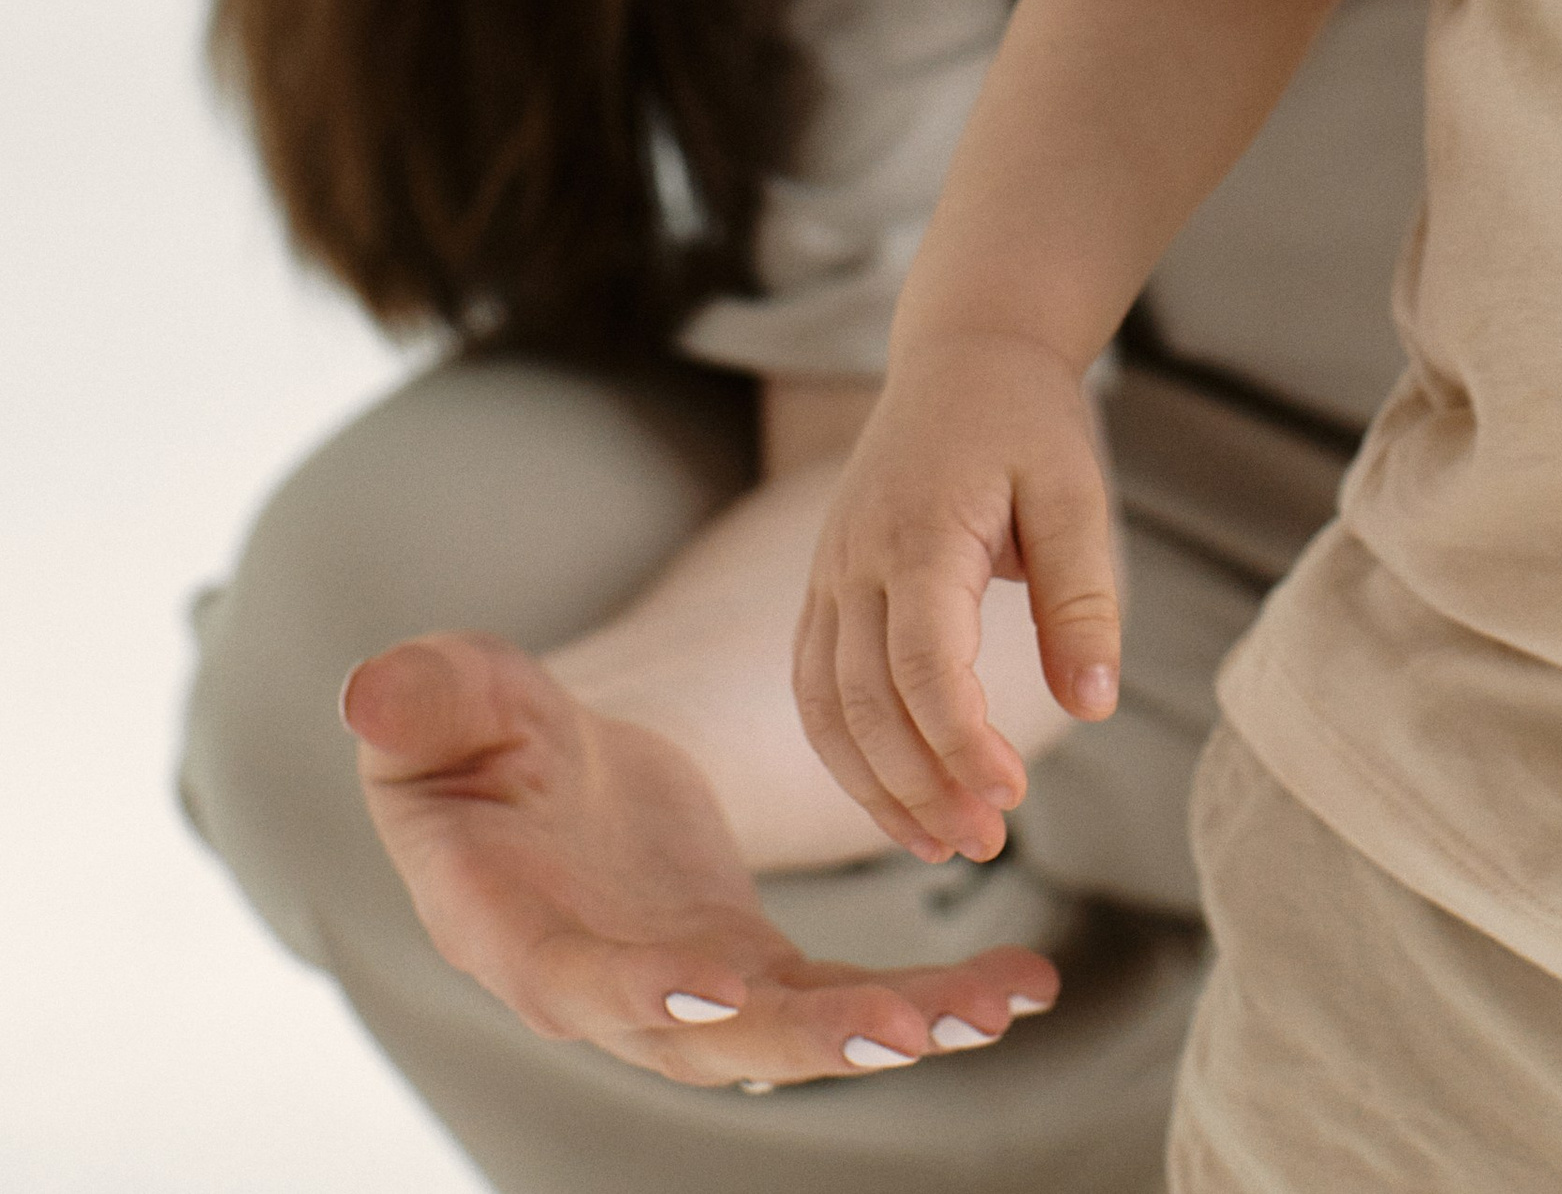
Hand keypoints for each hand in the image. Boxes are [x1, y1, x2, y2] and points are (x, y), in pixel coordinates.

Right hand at [343, 633, 1056, 1086]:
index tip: (717, 989)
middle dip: (815, 1038)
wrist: (528, 777)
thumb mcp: (444, 704)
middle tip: (910, 1027)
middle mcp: (613, 994)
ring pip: (799, 1037)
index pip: (582, 982)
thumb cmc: (468, 740)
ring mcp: (689, 995)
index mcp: (523, 936)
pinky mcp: (750, 974)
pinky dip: (927, 1001)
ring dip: (899, 1027)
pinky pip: (843, 1001)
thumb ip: (425, 703)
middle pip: (715, 1038)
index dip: (643, 994)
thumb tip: (371, 693)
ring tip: (1001, 1005)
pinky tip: (1019, 987)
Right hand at [793, 333, 1120, 866]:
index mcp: (920, 532)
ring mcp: (830, 572)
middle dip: (923, 785)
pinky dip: (846, 753)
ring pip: (828, 706)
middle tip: (988, 843)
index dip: (961, 743)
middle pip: (867, 700)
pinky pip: (816, 685)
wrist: (963, 353)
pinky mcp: (826, 585)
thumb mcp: (1076, 492)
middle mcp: (857, 557)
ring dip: (877, 786)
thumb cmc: (1026, 422)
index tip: (1012, 797)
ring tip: (944, 844)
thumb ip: (1083, 599)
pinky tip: (897, 799)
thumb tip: (1093, 705)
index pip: (923, 663)